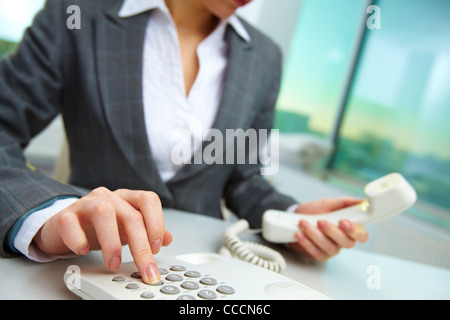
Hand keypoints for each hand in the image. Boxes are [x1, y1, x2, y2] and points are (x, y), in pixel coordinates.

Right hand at [33, 187, 171, 283]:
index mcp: (126, 198)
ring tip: (113, 263)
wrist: (63, 227)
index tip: (156, 248)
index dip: (156, 222)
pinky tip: (83, 251)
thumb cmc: (97, 227)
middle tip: (144, 268)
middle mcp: (108, 197)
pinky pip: (70, 223)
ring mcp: (85, 204)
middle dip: (140, 246)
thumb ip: (147, 231)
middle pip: (130, 215)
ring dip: (112, 242)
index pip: (148, 200)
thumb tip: (167, 238)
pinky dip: (78, 239)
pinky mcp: (64, 215)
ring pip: (103, 213)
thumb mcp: (125, 229)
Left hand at [288, 197, 368, 261]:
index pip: (362, 235)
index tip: (343, 221)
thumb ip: (346, 203)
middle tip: (320, 221)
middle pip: (347, 243)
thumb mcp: (329, 203)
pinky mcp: (319, 256)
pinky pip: (315, 252)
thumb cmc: (315, 211)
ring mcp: (331, 250)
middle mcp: (343, 241)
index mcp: (349, 229)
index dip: (355, 231)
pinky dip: (306, 242)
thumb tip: (363, 202)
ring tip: (303, 223)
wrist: (295, 218)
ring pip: (329, 247)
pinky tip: (300, 234)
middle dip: (332, 231)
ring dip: (314, 234)